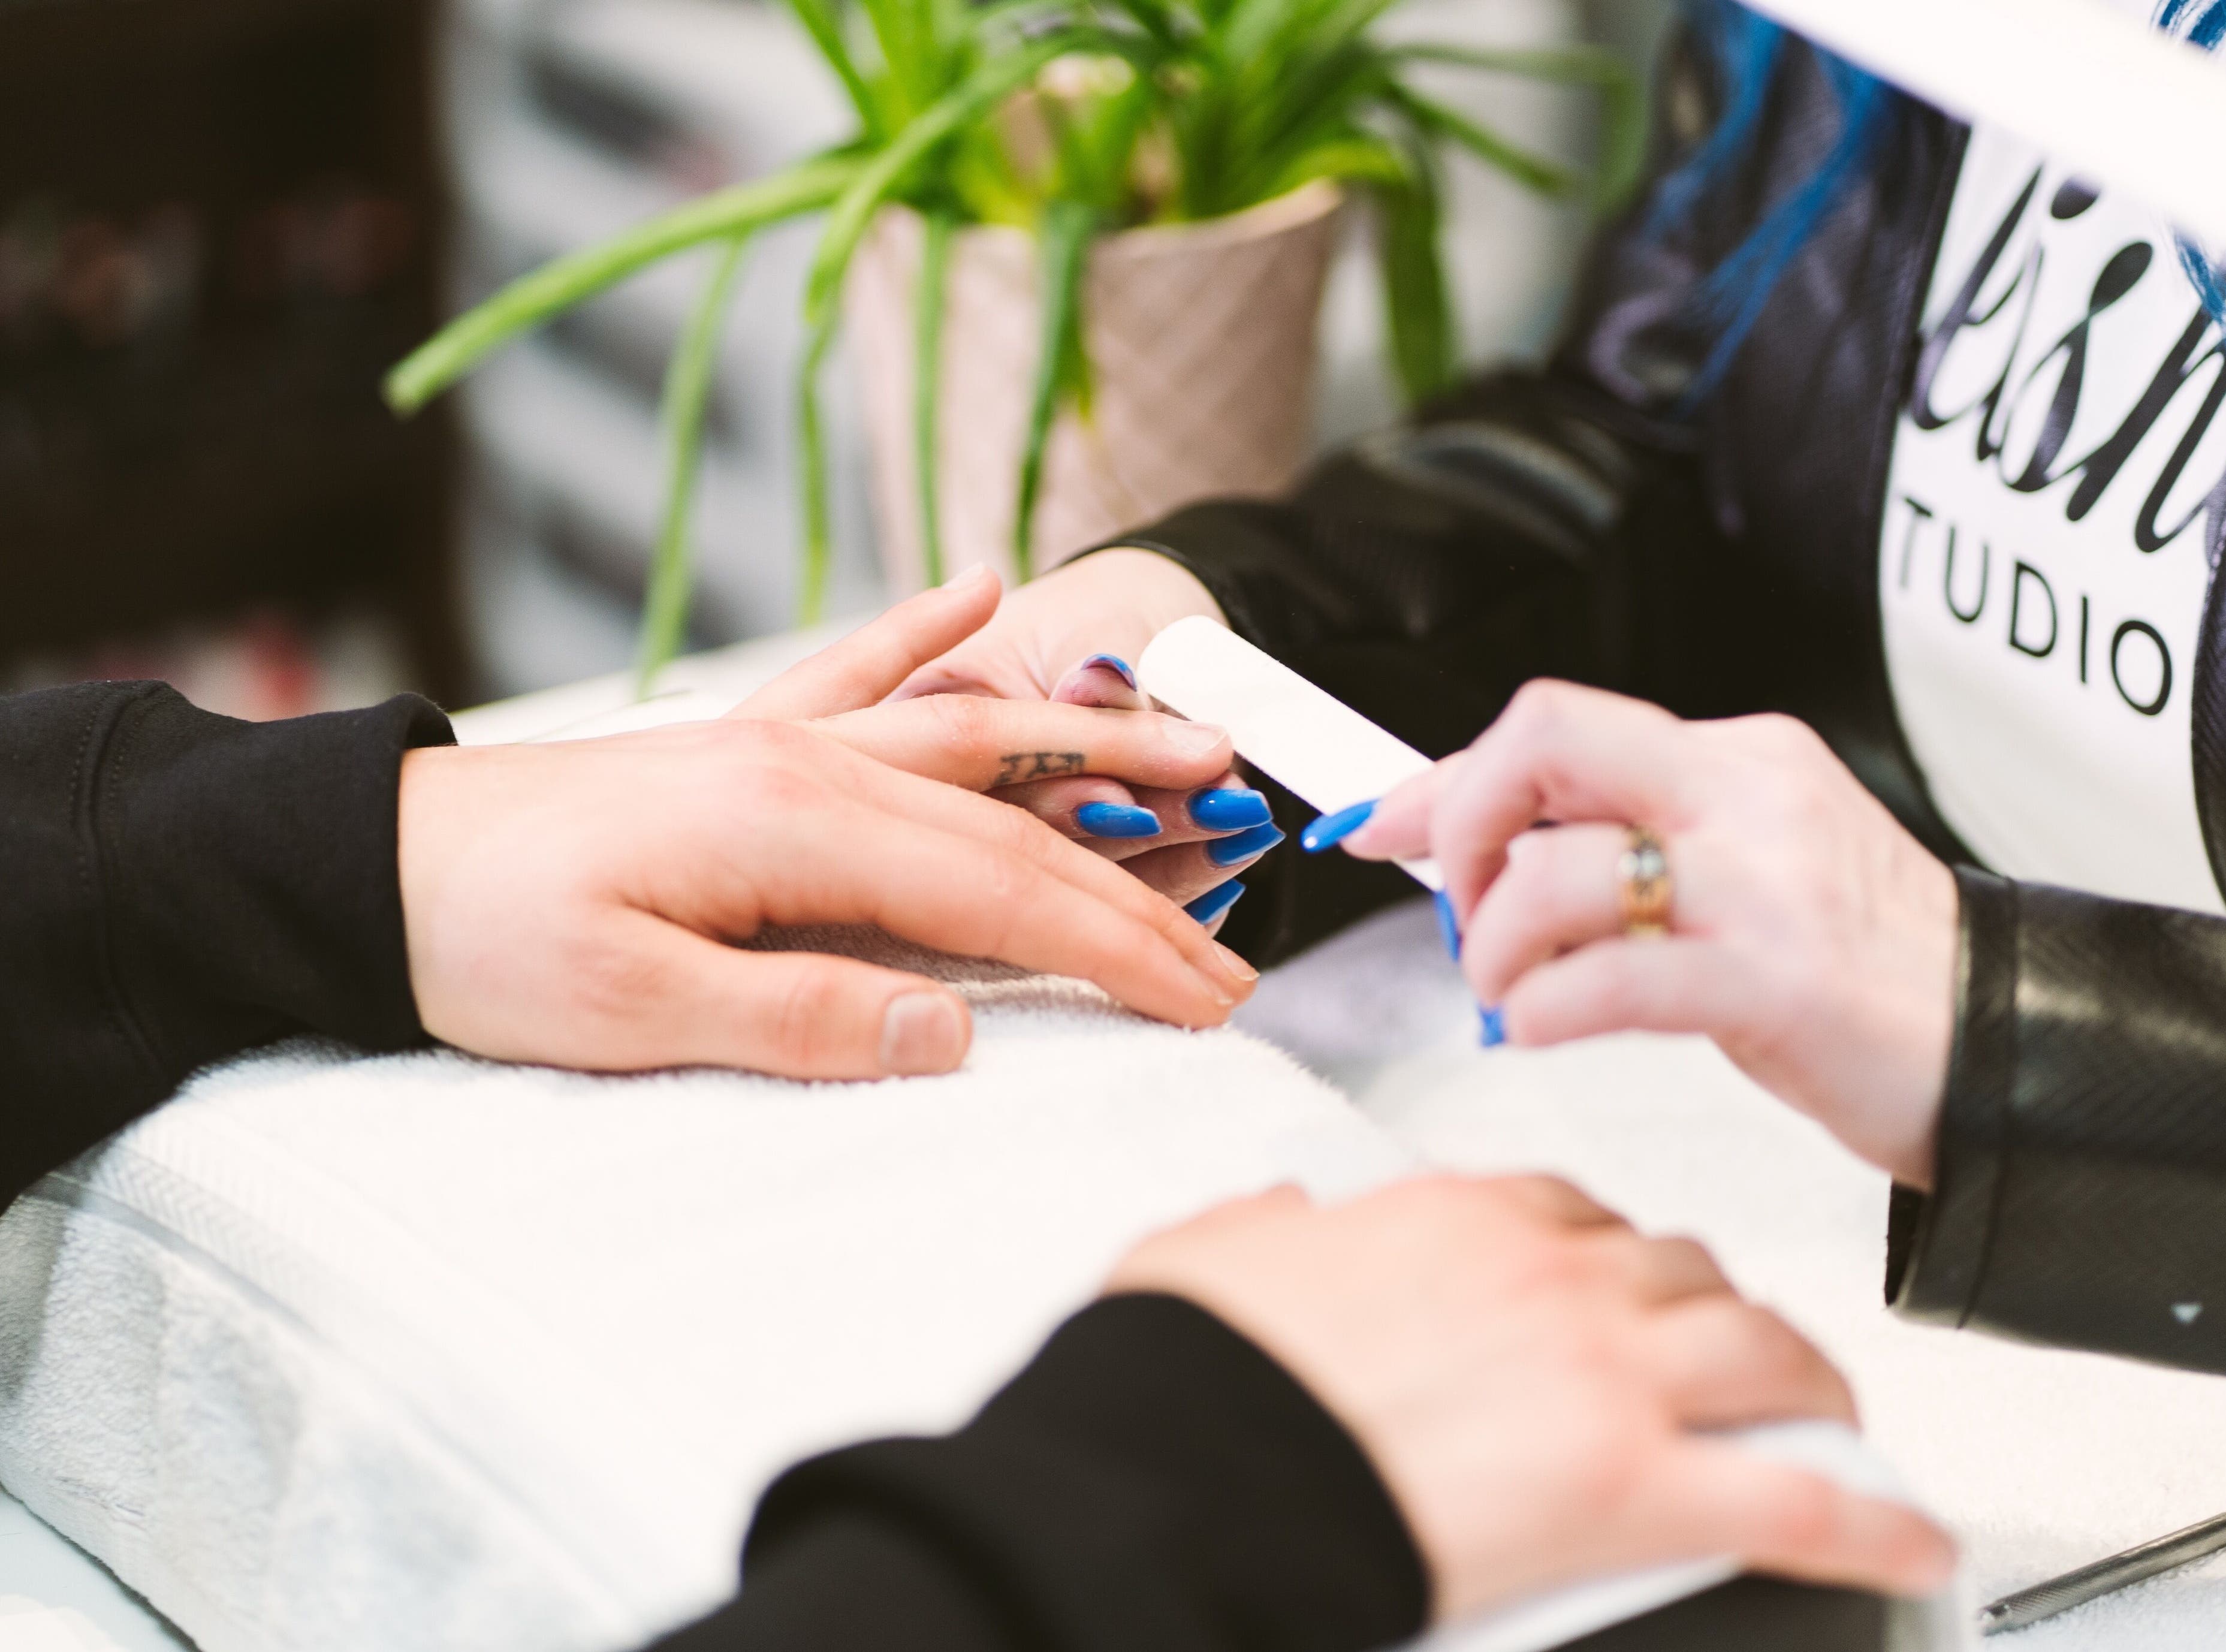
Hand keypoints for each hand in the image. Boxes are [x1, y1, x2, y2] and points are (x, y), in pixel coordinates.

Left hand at [400, 585, 1259, 1080]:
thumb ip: (798, 1013)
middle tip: (1238, 942)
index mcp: (795, 827)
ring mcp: (781, 739)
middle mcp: (809, 763)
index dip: (1119, 949)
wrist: (370, 864)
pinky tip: (977, 584)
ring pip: (968, 737)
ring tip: (1196, 746)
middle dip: (1139, 884)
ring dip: (1087, 749)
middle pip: (1013, 822)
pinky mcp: (743, 742)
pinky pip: (852, 674)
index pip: (1001, 894)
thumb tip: (953, 1025)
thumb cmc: (486, 943)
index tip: (1211, 997)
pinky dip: (919, 631)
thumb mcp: (628, 1011)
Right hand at [1109, 1175, 1955, 1620]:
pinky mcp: (1635, 1490)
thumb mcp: (1209, 1255)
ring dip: (1803, 1380)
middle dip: (1713, 1304)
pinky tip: (1910, 1538)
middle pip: (1679, 1271)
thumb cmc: (1197, 1377)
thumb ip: (1267, 1226)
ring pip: (1760, 1350)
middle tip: (1728, 1341)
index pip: (1570, 1209)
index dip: (1611, 1247)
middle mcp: (1546, 1278)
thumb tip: (1280, 1217)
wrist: (1196, 1468)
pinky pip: (1797, 1497)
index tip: (1618, 1274)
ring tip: (1823, 1409)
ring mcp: (1602, 1376)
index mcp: (1452, 1220)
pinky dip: (1873, 1520)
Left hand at [1348, 681, 1957, 1186]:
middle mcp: (1746, 795)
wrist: (2011, 1052)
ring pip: (1551, 870)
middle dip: (1461, 823)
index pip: (1552, 729)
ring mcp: (1761, 884)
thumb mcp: (1742, 874)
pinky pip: (1602, 979)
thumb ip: (1629, 847)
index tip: (1378, 825)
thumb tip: (1490, 854)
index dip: (1442, 778)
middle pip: (1540, 741)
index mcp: (1738, 760)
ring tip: (1506, 993)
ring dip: (1491, 944)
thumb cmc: (1867, 975)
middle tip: (1461, 908)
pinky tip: (1537, 1029)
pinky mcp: (1774, 979)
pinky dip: (1537, 1009)